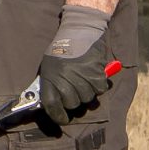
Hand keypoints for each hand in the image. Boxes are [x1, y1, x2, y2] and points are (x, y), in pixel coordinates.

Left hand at [38, 3, 117, 117]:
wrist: (80, 30)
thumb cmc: (62, 49)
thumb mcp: (49, 66)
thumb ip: (50, 85)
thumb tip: (49, 105)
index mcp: (50, 78)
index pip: (52, 105)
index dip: (57, 116)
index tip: (62, 119)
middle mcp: (65, 80)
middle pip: (73, 104)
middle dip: (74, 100)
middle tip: (74, 88)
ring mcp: (82, 78)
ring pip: (87, 98)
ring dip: (87, 91)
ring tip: (82, 77)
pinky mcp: (97, 74)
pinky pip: (100, 90)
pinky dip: (98, 84)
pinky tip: (92, 74)